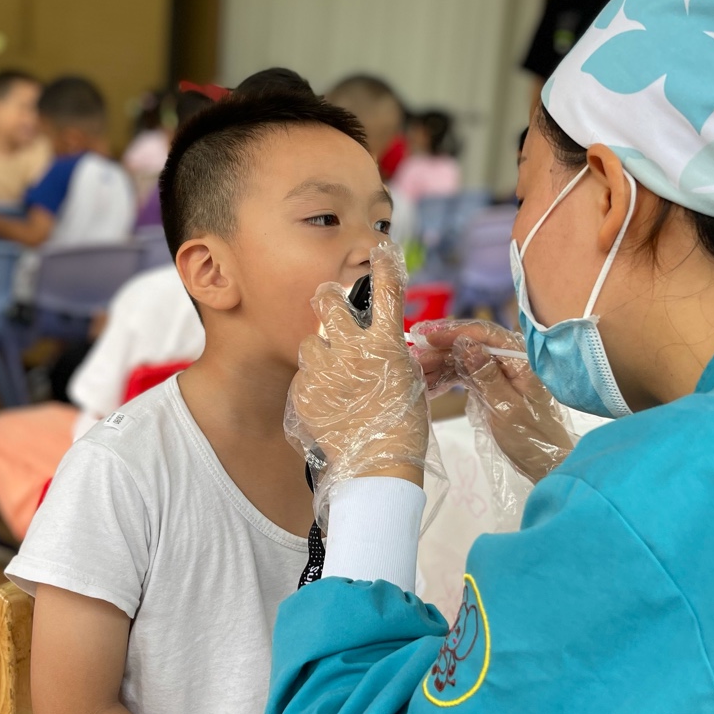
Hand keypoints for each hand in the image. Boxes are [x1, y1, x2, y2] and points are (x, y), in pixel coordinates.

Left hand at [285, 241, 429, 501]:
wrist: (378, 465)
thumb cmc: (403, 424)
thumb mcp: (409, 379)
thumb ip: (392, 351)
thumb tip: (385, 335)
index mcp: (386, 344)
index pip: (387, 291)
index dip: (384, 264)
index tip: (380, 249)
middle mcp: (353, 350)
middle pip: (326, 301)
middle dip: (327, 297)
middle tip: (329, 303)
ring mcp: (325, 371)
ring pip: (310, 342)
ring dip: (321, 352)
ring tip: (335, 375)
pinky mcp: (304, 392)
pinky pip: (305, 376)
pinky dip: (315, 384)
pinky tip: (329, 401)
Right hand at [412, 319, 574, 482]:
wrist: (545, 463)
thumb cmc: (531, 437)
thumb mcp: (506, 407)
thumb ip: (487, 375)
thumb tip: (466, 344)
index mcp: (521, 359)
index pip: (485, 335)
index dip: (454, 333)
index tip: (428, 337)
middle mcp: (510, 360)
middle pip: (471, 345)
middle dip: (441, 350)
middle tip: (413, 358)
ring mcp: (500, 373)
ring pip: (464, 360)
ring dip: (440, 365)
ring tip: (416, 372)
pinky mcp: (491, 386)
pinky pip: (465, 376)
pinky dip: (447, 379)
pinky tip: (428, 384)